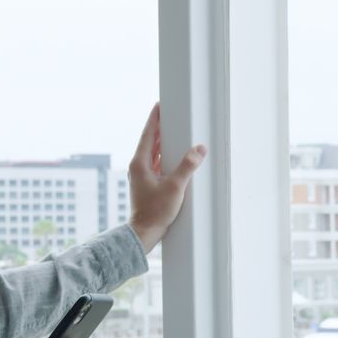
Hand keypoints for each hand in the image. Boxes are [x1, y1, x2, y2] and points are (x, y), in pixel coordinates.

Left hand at [128, 102, 206, 252]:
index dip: (154, 119)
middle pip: (150, 142)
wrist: (144, 231)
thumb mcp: (175, 187)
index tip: (158, 105)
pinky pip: (158, 163)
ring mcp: (142, 176)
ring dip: (164, 141)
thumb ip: (188, 166)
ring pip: (154, 153)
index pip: (148, 135)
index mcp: (139, 163)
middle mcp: (138, 167)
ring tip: (174, 129)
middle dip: (160, 127)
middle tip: (169, 113)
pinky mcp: (148, 183)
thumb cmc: (155, 211)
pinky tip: (175, 154)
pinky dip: (166, 156)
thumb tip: (199, 149)